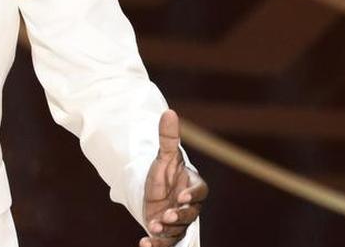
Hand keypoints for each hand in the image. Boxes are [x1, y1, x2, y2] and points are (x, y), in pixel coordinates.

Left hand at [140, 110, 207, 246]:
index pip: (200, 191)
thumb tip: (169, 112)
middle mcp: (189, 206)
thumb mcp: (162, 157)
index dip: (193, 194)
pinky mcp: (167, 233)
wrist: (153, 193)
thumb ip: (167, 139)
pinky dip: (156, 245)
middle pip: (191, 214)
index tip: (181, 196)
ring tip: (153, 228)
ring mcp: (179, 221)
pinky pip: (166, 243)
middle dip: (178, 216)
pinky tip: (143, 244)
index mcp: (192, 185)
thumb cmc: (163, 174)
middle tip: (164, 215)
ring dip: (167, 232)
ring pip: (178, 230)